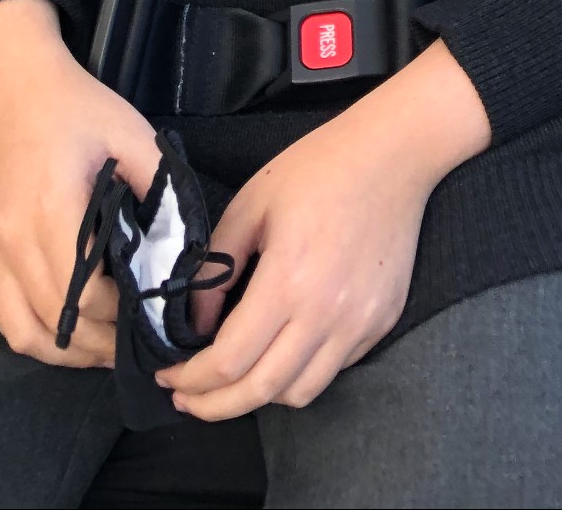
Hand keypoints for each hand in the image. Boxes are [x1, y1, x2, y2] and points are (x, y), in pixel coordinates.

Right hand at [0, 0, 161, 368]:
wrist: (9, 83)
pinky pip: (0, 315)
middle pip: (57, 323)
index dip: (122, 317)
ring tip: (102, 348)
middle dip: (100, 345)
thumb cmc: (74, 107)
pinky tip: (65, 328)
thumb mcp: (132, 135)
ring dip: (66, 352)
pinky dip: (33, 333)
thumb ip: (161, 192)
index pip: (88, 296)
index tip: (150, 315)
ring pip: (23, 333)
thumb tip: (182, 250)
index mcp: (51, 209)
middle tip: (136, 346)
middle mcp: (10, 238)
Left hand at [158, 40, 489, 419]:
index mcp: (287, 282)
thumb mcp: (250, 205)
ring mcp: (360, 324)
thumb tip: (195, 322)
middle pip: (262, 392)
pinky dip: (301, 372)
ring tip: (235, 378)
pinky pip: (335, 369)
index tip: (169, 376)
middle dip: (216, 406)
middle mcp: (326, 315)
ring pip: (301, 392)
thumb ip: (216, 268)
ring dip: (261, 395)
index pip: (229, 361)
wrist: (392, 155)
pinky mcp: (382, 323)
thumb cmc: (317, 169)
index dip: (192, 379)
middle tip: (188, 400)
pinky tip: (283, 348)